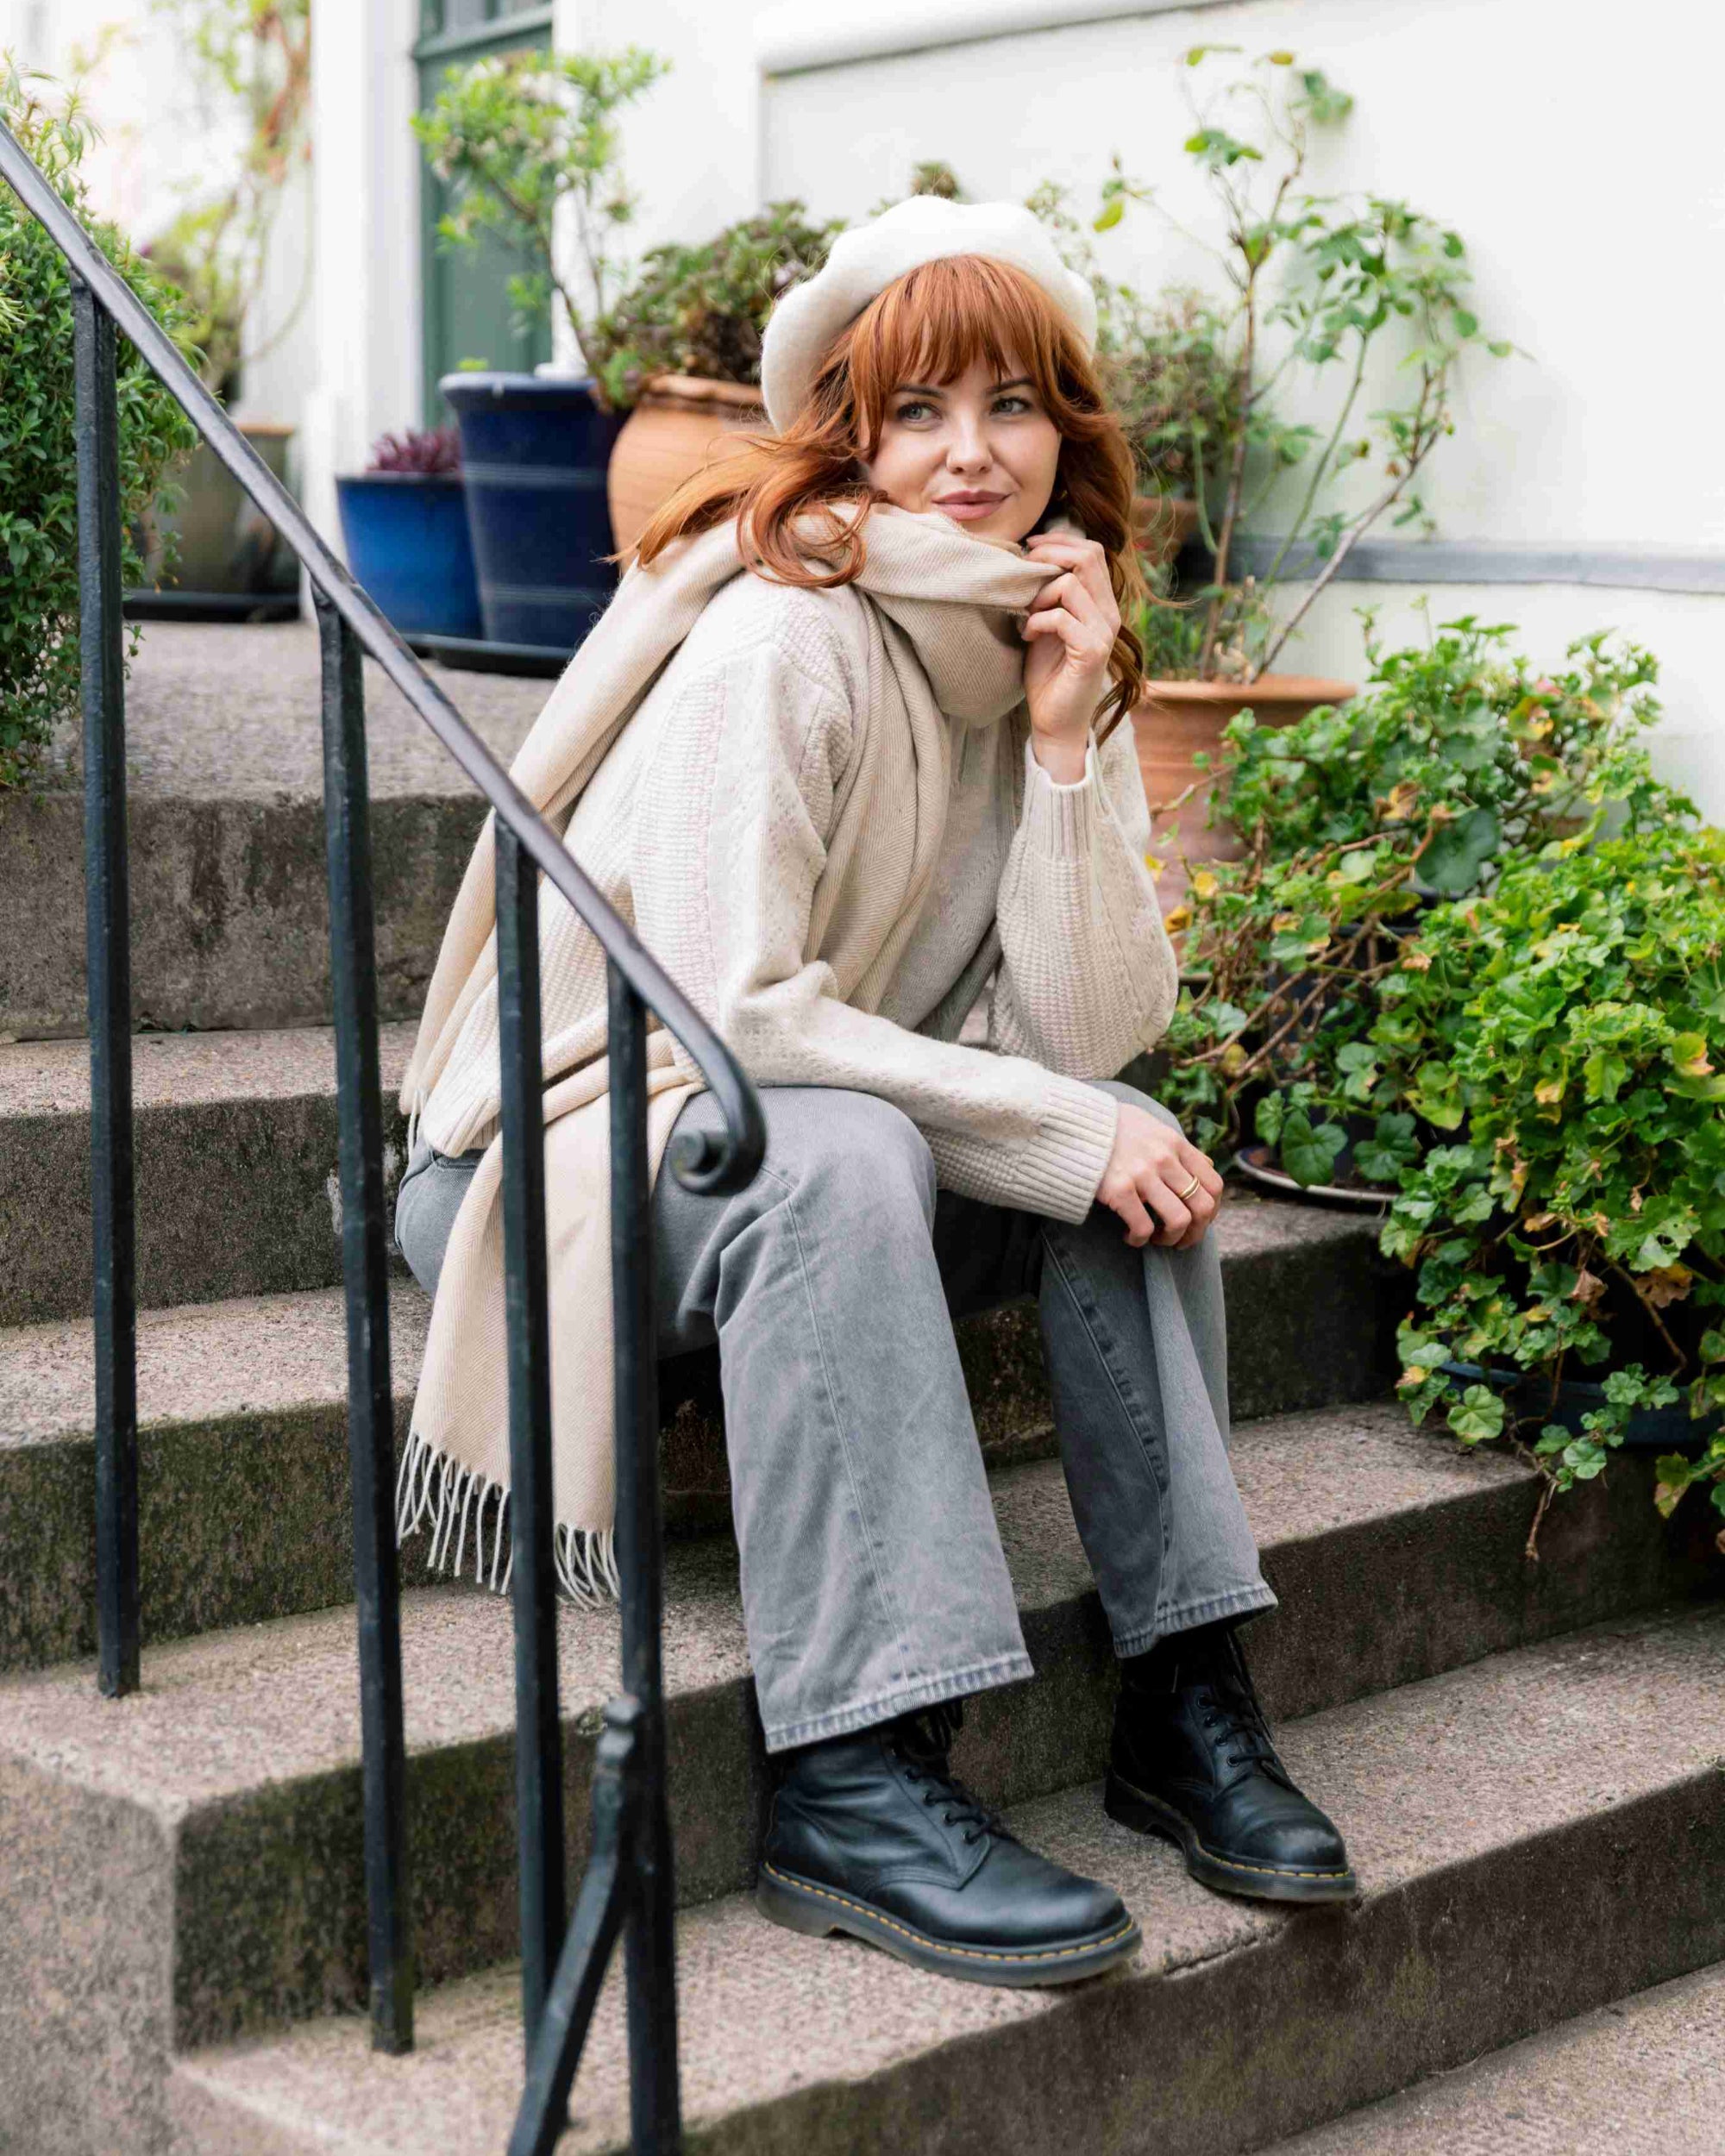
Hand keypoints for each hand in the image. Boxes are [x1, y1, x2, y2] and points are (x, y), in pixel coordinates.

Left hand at [1020, 534, 1119, 781]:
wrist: (1055, 721)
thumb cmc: (1048, 674)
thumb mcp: (1047, 624)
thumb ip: (1049, 594)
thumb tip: (1030, 558)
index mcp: (1102, 604)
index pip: (1092, 551)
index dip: (1060, 541)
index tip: (1029, 547)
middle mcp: (1109, 614)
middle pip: (1087, 557)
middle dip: (1048, 555)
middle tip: (1023, 570)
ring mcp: (1104, 633)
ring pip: (1071, 585)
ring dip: (1039, 595)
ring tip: (1026, 615)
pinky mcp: (1092, 652)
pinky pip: (1061, 617)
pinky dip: (1037, 621)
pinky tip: (1027, 634)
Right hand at [1097, 1102, 1223, 1249]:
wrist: (1072, 1121)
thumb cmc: (1111, 1127)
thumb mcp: (1152, 1126)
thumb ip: (1178, 1147)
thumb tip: (1205, 1166)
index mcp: (1176, 1144)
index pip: (1214, 1185)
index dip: (1211, 1211)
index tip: (1197, 1221)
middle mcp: (1165, 1158)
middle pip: (1202, 1207)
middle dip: (1196, 1232)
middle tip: (1180, 1239)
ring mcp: (1143, 1174)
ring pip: (1179, 1221)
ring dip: (1171, 1239)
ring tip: (1157, 1239)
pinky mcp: (1120, 1190)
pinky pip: (1143, 1228)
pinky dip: (1140, 1239)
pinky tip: (1129, 1236)